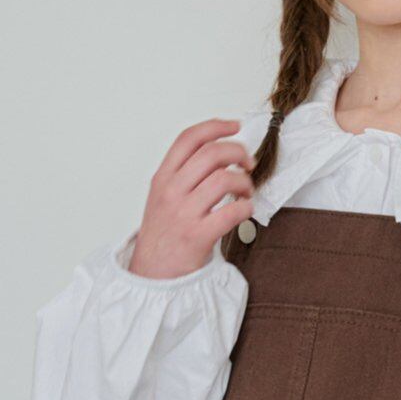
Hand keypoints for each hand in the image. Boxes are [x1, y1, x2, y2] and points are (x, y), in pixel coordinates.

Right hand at [127, 117, 255, 279]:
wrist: (152, 273)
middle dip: (239, 152)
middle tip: (248, 163)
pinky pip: (232, 212)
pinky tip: (244, 210)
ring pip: (225, 179)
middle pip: (212, 153)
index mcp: (163, 178)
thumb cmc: (163, 235)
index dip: (216, 126)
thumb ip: (183, 174)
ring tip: (245, 192)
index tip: (234, 126)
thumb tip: (219, 152)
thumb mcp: (162, 196)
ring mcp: (184, 213)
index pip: (189, 138)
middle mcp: (171, 191)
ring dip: (245, 182)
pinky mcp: (198, 236)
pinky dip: (246, 207)